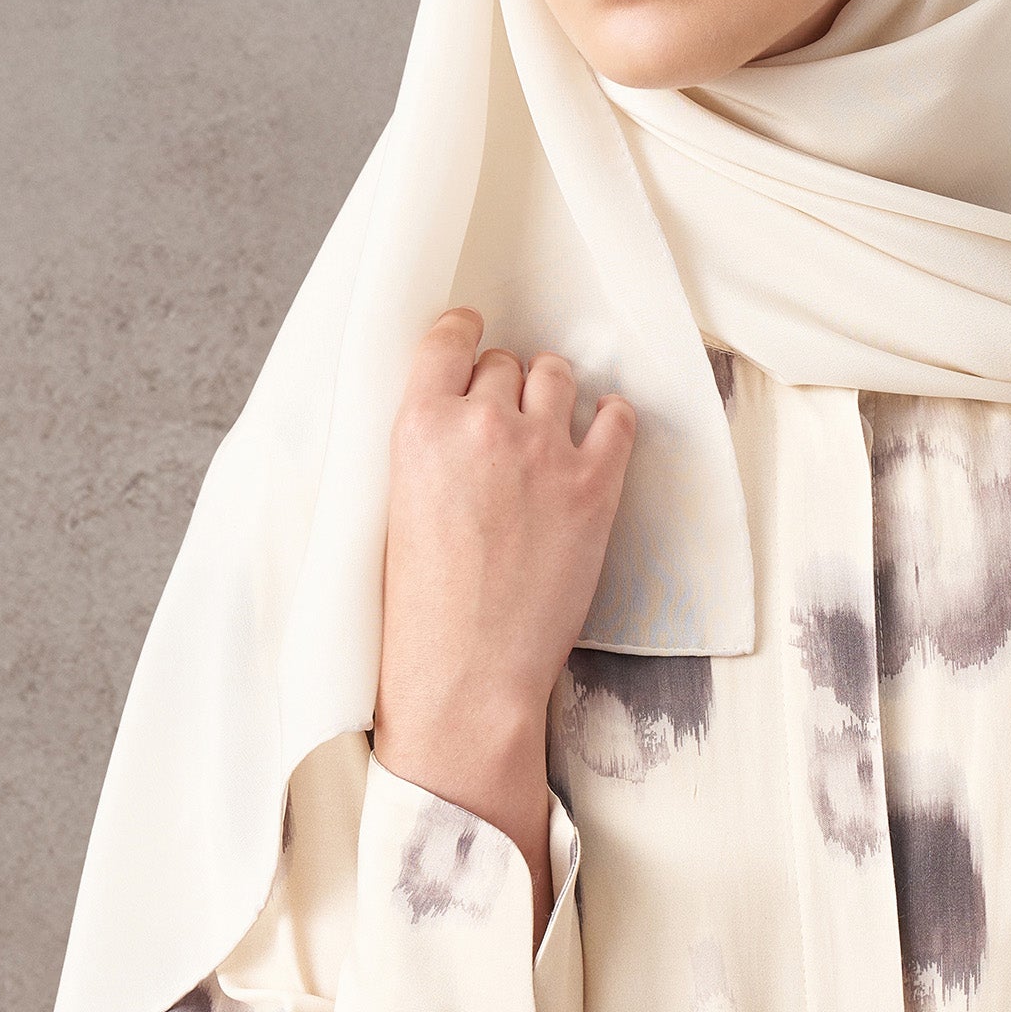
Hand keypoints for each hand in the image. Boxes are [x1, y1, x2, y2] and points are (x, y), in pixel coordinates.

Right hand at [373, 310, 635, 908]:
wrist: (467, 674)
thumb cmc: (422, 607)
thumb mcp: (395, 506)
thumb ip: (427, 448)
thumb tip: (457, 415)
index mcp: (419, 427)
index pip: (449, 338)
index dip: (465, 337)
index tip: (474, 340)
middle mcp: (483, 426)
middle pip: (506, 364)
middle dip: (506, 390)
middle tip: (504, 432)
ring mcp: (543, 452)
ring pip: (557, 376)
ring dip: (553, 397)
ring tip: (547, 435)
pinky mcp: (595, 484)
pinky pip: (615, 416)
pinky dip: (608, 422)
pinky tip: (596, 441)